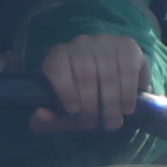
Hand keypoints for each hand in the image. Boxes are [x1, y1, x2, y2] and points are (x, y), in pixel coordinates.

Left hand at [36, 33, 152, 135]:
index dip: (65, 89)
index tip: (73, 110)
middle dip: (91, 104)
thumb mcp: (62, 114)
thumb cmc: (82, 101)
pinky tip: (126, 107)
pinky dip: (127, 91)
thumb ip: (47, 120)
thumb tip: (39, 115)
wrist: (113, 87)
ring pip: (107, 73)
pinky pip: (128, 68)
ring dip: (111, 102)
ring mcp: (104, 42)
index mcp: (58, 56)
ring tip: (112, 123)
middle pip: (85, 74)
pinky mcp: (127, 44)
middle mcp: (80, 44)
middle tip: (96, 125)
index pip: (57, 67)